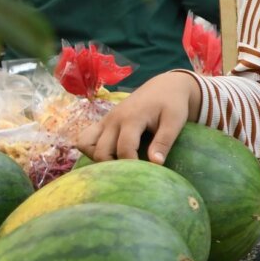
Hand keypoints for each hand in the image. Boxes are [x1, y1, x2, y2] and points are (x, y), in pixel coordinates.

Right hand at [83, 71, 200, 163]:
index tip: (144, 174)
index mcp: (131, 118)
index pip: (124, 149)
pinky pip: (85, 138)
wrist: (164, 86)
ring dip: (98, 157)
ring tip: (118, 164)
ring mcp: (106, 120)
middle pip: (101, 151)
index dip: (132, 165)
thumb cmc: (172, 104)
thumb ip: (164, 142)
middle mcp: (113, 119)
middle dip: (113, 165)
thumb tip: (155, 164)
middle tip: (131, 172)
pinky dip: (91, 149)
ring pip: (86, 144)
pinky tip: (109, 155)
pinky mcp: (103, 122)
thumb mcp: (174, 121)